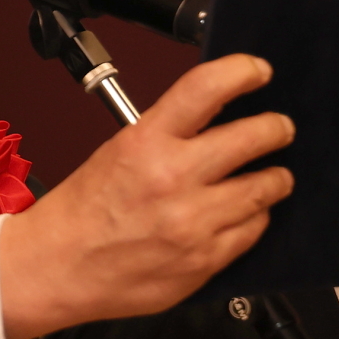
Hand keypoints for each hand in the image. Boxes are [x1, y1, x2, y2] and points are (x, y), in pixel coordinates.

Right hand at [0, 54, 291, 338]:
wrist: (59, 267)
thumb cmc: (82, 212)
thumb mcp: (116, 152)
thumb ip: (166, 136)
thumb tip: (215, 120)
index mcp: (145, 143)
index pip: (206, 88)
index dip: (242, 72)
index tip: (257, 71)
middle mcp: (173, 178)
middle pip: (254, 137)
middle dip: (276, 129)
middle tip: (280, 128)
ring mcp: (194, 222)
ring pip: (264, 187)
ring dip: (274, 178)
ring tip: (272, 176)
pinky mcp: (205, 259)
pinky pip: (253, 230)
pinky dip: (254, 217)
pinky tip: (244, 212)